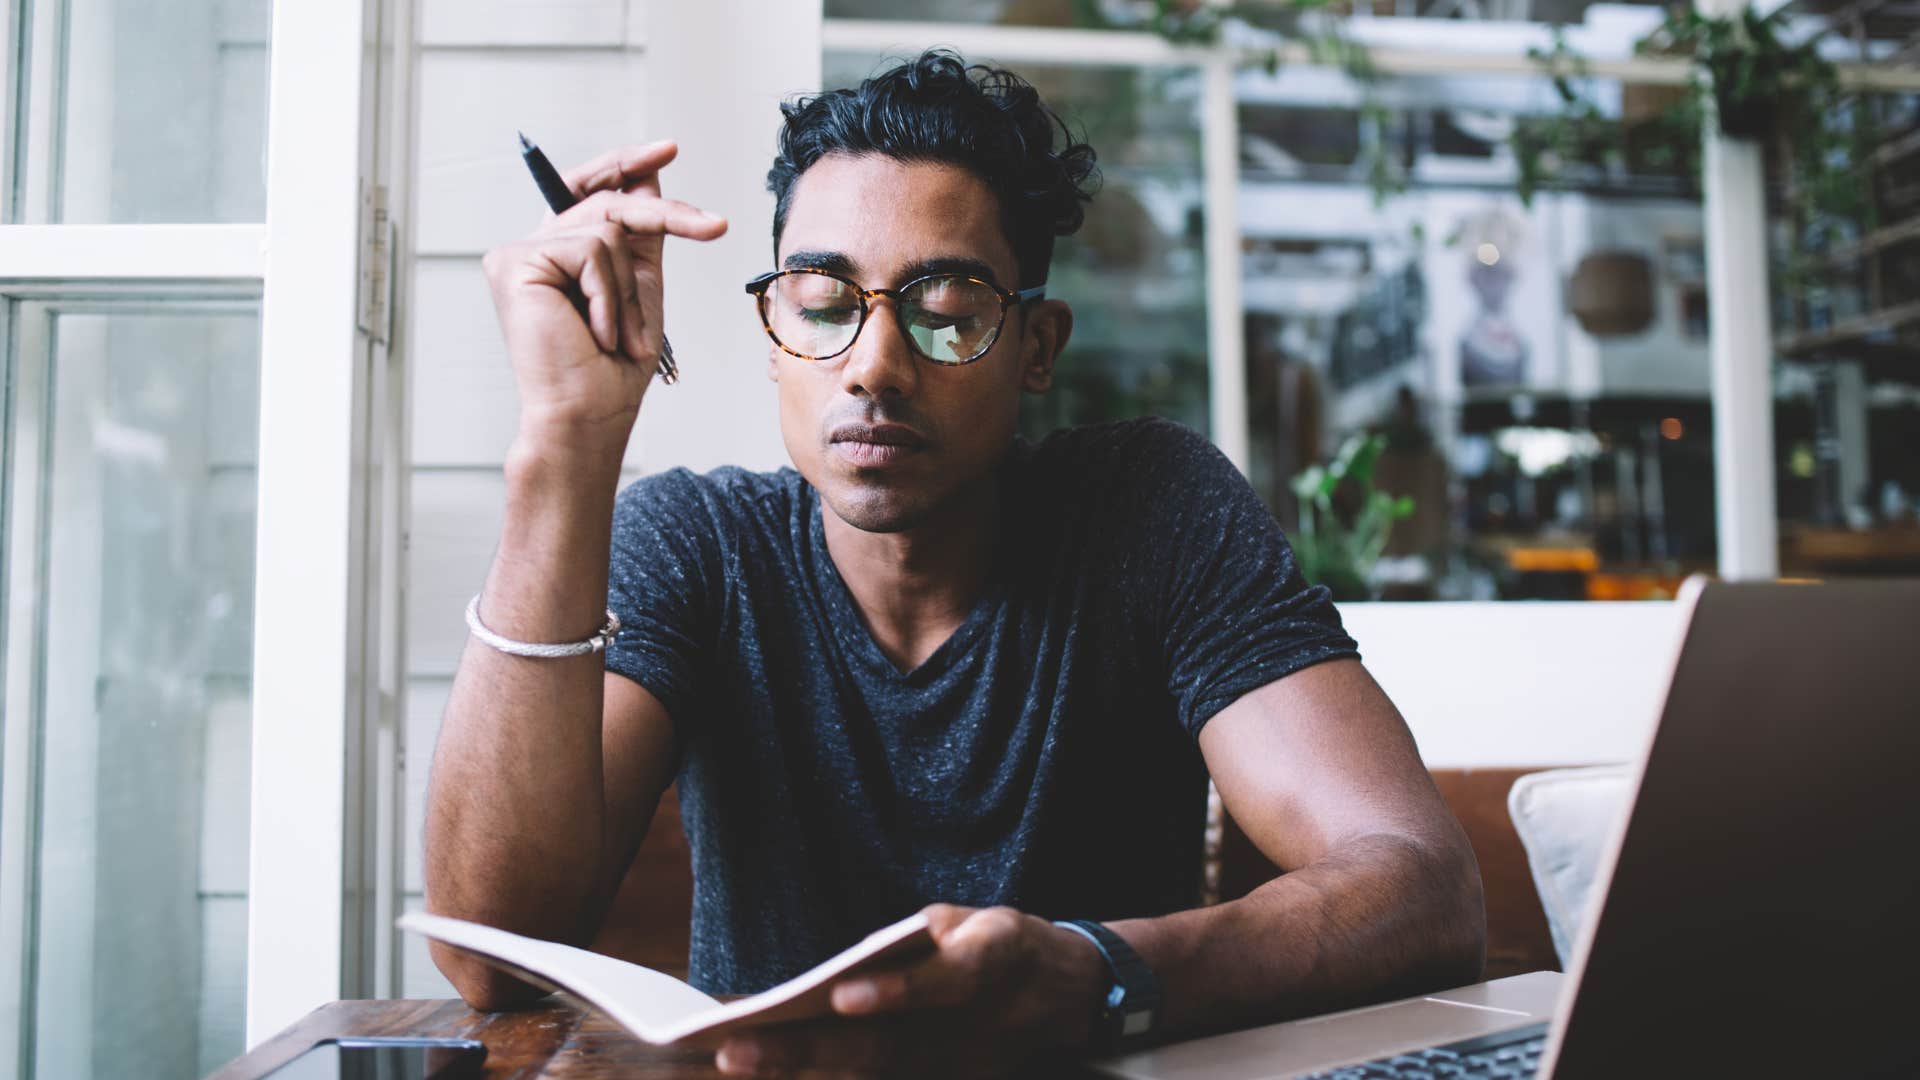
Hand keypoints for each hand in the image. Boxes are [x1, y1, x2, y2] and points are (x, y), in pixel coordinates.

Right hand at [481, 141, 726, 455]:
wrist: (591, 412)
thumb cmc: (614, 367)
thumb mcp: (639, 286)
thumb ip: (641, 232)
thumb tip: (650, 174)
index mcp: (560, 253)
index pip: (589, 188)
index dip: (625, 164)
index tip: (669, 149)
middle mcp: (534, 248)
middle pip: (608, 201)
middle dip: (666, 216)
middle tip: (714, 227)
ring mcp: (518, 253)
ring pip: (605, 228)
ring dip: (628, 289)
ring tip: (617, 335)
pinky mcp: (513, 262)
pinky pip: (590, 250)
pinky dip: (608, 297)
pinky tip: (595, 333)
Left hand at [715, 904, 1110, 1077]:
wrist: (1064, 995)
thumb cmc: (1002, 946)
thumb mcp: (979, 922)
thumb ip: (924, 941)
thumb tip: (852, 973)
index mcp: (993, 963)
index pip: (948, 980)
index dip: (900, 991)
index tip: (842, 995)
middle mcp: (972, 1027)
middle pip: (887, 1046)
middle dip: (809, 1050)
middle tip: (738, 1049)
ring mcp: (957, 1069)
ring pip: (875, 1076)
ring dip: (804, 1072)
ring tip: (739, 1061)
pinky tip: (774, 1071)